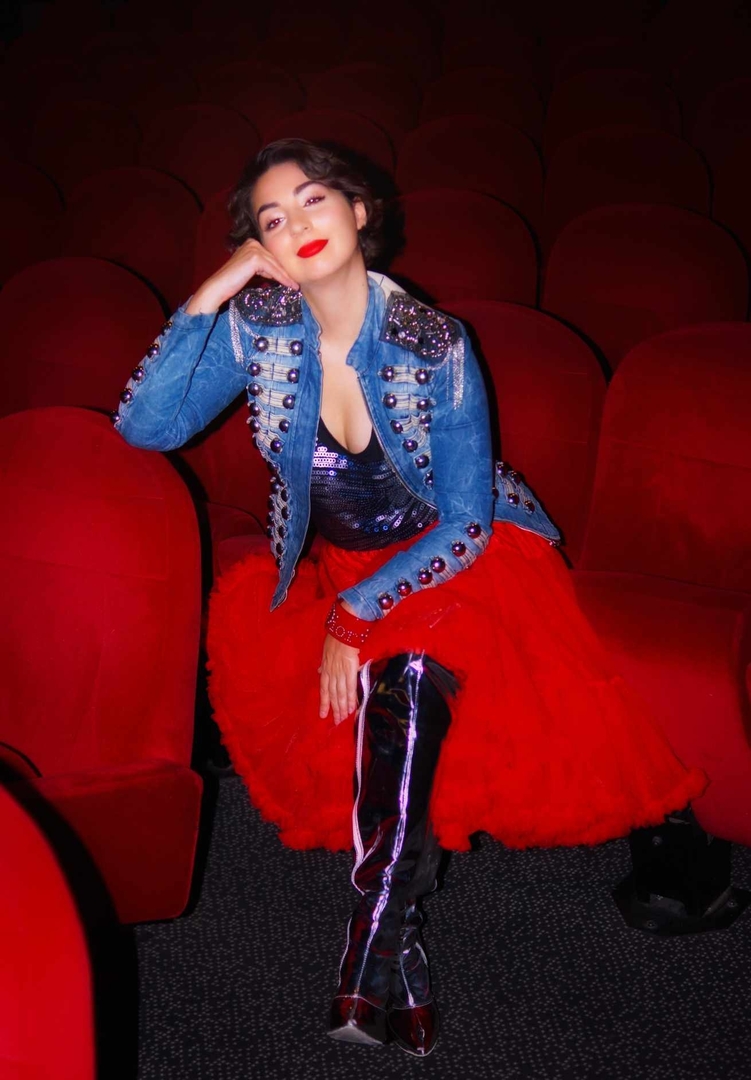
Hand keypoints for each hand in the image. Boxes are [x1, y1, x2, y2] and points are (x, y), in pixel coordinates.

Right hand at [185, 238, 299, 314]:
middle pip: (274, 259)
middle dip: (286, 272)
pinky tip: (290, 286)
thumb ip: (265, 269)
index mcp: (251, 244)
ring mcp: (252, 248)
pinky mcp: (254, 257)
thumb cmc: (234, 284)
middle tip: (297, 283)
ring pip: (275, 264)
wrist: (218, 288)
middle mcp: (252, 242)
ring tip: (296, 286)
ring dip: (286, 276)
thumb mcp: (253, 273)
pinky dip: (282, 278)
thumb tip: (283, 275)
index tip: (293, 279)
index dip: (282, 269)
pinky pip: (273, 269)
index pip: (271, 256)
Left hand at [319, 634, 360, 724]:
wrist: (343, 635)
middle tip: (337, 722)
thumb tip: (319, 670)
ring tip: (343, 718)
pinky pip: (350, 689)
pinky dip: (351, 700)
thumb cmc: (335, 642)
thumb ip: (323, 665)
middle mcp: (331, 675)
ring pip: (340, 695)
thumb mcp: (325, 654)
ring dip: (342, 708)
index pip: (323, 690)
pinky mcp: (350, 673)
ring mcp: (340, 675)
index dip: (324, 703)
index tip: (323, 715)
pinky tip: (352, 708)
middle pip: (332, 696)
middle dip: (335, 709)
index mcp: (325, 671)